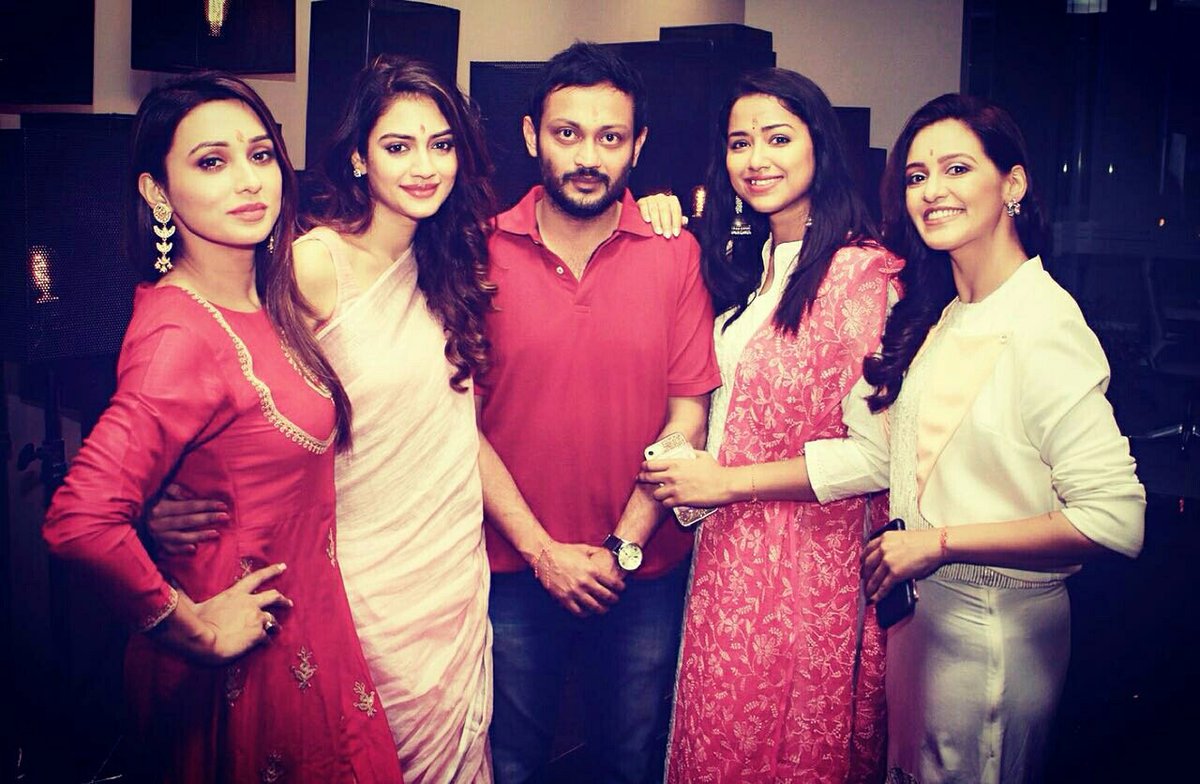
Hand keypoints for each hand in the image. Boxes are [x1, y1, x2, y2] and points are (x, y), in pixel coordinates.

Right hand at [146, 484, 227, 554]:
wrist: (134, 520)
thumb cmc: (155, 503)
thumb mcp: (162, 493)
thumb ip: (175, 491)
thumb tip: (190, 496)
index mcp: (160, 508)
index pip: (188, 506)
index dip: (206, 505)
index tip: (222, 505)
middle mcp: (158, 523)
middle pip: (187, 521)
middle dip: (208, 518)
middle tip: (225, 517)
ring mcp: (158, 536)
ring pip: (181, 537)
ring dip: (200, 536)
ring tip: (216, 533)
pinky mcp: (158, 546)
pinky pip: (171, 549)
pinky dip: (182, 549)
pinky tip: (194, 549)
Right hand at [173, 563, 292, 663]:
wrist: (204, 642)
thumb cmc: (194, 624)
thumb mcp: (189, 604)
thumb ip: (182, 592)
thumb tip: (168, 580)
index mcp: (235, 594)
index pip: (257, 577)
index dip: (271, 571)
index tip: (283, 567)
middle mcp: (250, 603)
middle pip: (274, 596)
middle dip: (283, 599)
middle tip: (289, 603)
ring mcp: (256, 618)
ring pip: (274, 619)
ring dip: (275, 625)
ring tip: (277, 629)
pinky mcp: (259, 634)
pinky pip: (267, 638)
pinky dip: (266, 641)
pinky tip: (264, 646)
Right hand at [534, 541, 625, 616]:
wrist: (545, 555)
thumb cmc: (565, 550)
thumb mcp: (584, 549)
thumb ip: (597, 553)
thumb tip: (608, 553)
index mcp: (592, 570)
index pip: (613, 583)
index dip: (620, 588)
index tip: (621, 589)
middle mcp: (585, 582)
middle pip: (606, 597)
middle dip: (614, 599)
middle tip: (615, 600)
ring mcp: (574, 592)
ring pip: (594, 607)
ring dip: (602, 609)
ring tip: (604, 609)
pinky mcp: (564, 598)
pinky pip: (578, 611)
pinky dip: (586, 613)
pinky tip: (588, 611)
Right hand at [636, 192, 685, 236]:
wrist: (647, 212)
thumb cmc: (662, 218)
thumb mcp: (671, 219)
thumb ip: (679, 220)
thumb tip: (685, 221)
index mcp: (672, 200)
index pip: (676, 210)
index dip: (676, 223)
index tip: (675, 234)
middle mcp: (662, 197)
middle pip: (665, 210)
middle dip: (666, 224)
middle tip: (667, 235)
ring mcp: (652, 198)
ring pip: (654, 209)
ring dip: (657, 222)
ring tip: (658, 232)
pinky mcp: (642, 201)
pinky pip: (644, 206)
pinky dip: (645, 213)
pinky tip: (647, 221)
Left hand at [638, 450, 733, 507]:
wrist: (724, 484)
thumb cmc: (715, 469)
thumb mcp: (702, 455)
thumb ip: (690, 452)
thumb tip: (686, 451)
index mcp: (675, 463)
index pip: (651, 464)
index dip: (644, 466)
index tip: (643, 468)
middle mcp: (672, 476)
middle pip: (648, 478)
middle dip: (643, 479)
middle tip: (641, 480)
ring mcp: (676, 489)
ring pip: (656, 494)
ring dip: (657, 493)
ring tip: (660, 493)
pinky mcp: (681, 500)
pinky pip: (666, 504)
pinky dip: (666, 503)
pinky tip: (669, 501)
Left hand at [861, 529, 941, 603]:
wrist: (936, 545)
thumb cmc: (925, 541)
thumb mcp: (902, 537)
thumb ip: (891, 546)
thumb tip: (887, 559)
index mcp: (884, 538)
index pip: (867, 550)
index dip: (863, 560)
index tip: (863, 565)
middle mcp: (883, 549)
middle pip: (867, 565)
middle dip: (864, 575)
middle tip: (864, 581)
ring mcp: (888, 561)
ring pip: (873, 577)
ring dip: (869, 587)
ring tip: (868, 593)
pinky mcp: (895, 573)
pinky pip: (883, 586)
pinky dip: (878, 595)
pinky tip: (875, 599)